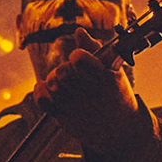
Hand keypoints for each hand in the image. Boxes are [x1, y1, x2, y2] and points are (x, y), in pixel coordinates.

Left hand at [33, 28, 141, 152]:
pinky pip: (43, 100)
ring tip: (65, 84)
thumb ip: (94, 49)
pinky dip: (40, 92)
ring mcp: (74, 105)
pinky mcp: (64, 116)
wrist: (120, 130)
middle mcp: (87, 91)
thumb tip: (79, 31)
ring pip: (52, 83)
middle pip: (62, 70)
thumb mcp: (113, 70)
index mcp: (102, 76)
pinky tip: (44, 88)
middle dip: (65, 69)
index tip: (78, 58)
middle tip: (73, 73)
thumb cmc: (116, 94)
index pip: (78, 58)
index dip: (76, 56)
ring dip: (54, 80)